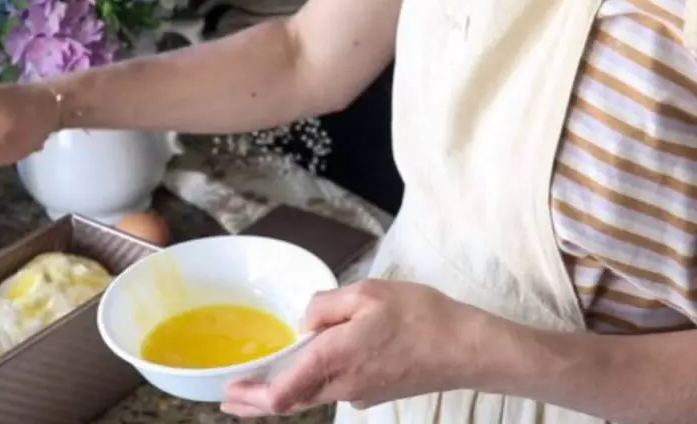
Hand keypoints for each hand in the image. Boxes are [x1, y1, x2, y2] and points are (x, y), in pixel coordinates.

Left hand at [222, 279, 488, 417]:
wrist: (466, 349)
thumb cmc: (420, 317)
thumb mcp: (367, 293)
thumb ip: (326, 305)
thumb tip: (305, 322)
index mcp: (335, 358)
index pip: (282, 392)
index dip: (253, 396)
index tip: (229, 393)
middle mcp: (343, 384)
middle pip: (291, 400)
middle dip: (257, 401)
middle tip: (231, 400)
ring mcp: (360, 393)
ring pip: (312, 395)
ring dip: (283, 393)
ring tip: (259, 389)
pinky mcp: (375, 391)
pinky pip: (334, 388)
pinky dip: (312, 384)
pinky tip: (309, 370)